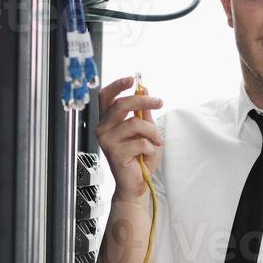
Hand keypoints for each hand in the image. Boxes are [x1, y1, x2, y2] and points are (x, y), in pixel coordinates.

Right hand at [95, 75, 163, 202]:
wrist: (136, 183)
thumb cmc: (139, 158)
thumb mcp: (145, 130)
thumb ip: (143, 112)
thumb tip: (145, 89)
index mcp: (108, 120)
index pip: (106, 96)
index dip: (117, 85)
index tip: (133, 79)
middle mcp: (103, 129)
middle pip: (120, 104)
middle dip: (143, 100)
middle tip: (159, 102)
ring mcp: (107, 141)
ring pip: (135, 123)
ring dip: (152, 132)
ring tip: (156, 141)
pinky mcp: (114, 153)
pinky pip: (140, 141)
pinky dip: (150, 147)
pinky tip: (147, 154)